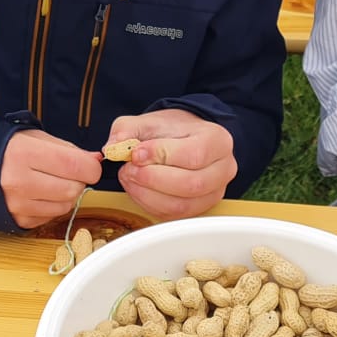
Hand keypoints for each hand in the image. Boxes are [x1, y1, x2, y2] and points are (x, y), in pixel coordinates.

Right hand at [1, 129, 102, 228]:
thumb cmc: (9, 151)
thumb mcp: (36, 138)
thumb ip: (68, 149)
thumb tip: (95, 161)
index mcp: (25, 154)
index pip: (75, 165)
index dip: (91, 167)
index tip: (89, 165)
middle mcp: (20, 182)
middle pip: (73, 189)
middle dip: (78, 181)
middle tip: (67, 173)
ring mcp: (18, 205)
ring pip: (66, 206)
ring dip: (67, 195)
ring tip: (52, 182)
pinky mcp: (19, 221)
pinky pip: (52, 216)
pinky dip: (53, 206)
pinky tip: (41, 195)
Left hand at [106, 109, 237, 220]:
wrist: (185, 139)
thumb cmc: (173, 131)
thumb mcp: (149, 121)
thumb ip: (128, 130)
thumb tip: (113, 147)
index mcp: (217, 140)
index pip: (193, 154)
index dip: (160, 156)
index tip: (136, 153)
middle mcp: (223, 168)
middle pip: (190, 184)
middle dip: (152, 179)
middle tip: (128, 169)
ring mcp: (214, 192)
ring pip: (182, 205)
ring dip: (148, 195)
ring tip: (130, 179)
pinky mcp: (200, 208)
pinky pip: (174, 215)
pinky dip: (150, 204)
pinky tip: (138, 190)